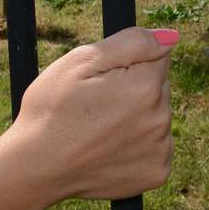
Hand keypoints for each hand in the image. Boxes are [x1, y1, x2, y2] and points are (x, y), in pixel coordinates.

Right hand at [8, 27, 176, 202]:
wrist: (37, 167)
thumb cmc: (52, 109)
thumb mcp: (80, 62)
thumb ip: (132, 43)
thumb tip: (171, 36)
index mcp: (145, 85)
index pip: (157, 57)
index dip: (126, 64)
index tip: (101, 79)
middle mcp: (161, 118)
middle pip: (158, 88)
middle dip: (134, 89)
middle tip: (95, 105)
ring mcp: (161, 149)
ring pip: (155, 117)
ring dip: (135, 118)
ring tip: (98, 129)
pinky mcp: (156, 173)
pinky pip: (154, 147)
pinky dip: (137, 146)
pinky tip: (108, 150)